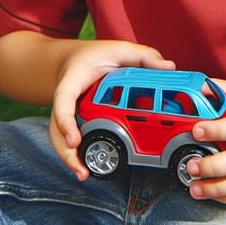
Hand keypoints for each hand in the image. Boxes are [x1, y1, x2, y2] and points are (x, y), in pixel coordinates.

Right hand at [48, 40, 174, 179]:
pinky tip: (86, 168)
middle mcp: (66, 100)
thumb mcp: (119, 50)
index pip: (64, 101)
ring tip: (84, 174)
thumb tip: (168, 66)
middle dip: (67, 152)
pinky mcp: (74, 122)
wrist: (74, 59)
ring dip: (70, 158)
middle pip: (57, 128)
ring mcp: (68, 113)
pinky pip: (72, 138)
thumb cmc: (96, 56)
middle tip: (81, 170)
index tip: (74, 141)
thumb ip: (143, 56)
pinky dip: (77, 154)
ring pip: (61, 138)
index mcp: (73, 80)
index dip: (66, 122)